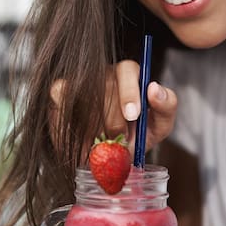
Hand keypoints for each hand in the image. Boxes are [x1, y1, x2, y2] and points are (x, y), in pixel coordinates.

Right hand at [49, 60, 177, 157]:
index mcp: (130, 75)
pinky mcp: (60, 89)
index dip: (129, 91)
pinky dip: (67, 115)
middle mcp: (104, 72)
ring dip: (91, 122)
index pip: (128, 69)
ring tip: (98, 144)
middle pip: (105, 83)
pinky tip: (78, 135)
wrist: (108, 156)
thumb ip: (166, 107)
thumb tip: (154, 87)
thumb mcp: (159, 126)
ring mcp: (81, 79)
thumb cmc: (135, 136)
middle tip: (115, 140)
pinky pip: (60, 91)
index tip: (133, 116)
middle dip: (112, 118)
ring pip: (83, 90)